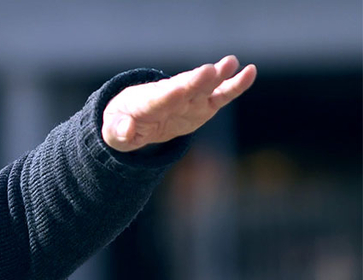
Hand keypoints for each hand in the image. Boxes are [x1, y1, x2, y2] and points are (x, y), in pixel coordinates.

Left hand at [102, 55, 256, 151]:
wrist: (132, 115)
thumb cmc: (121, 122)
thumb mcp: (113, 132)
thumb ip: (118, 132)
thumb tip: (126, 130)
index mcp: (146, 103)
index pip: (159, 99)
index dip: (171, 94)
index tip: (182, 87)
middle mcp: (170, 96)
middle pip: (183, 88)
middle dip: (195, 82)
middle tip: (209, 71)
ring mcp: (188, 100)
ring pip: (204, 88)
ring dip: (217, 77)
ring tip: (232, 63)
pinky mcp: (203, 106)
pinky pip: (220, 96)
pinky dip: (234, 85)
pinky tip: (249, 72)